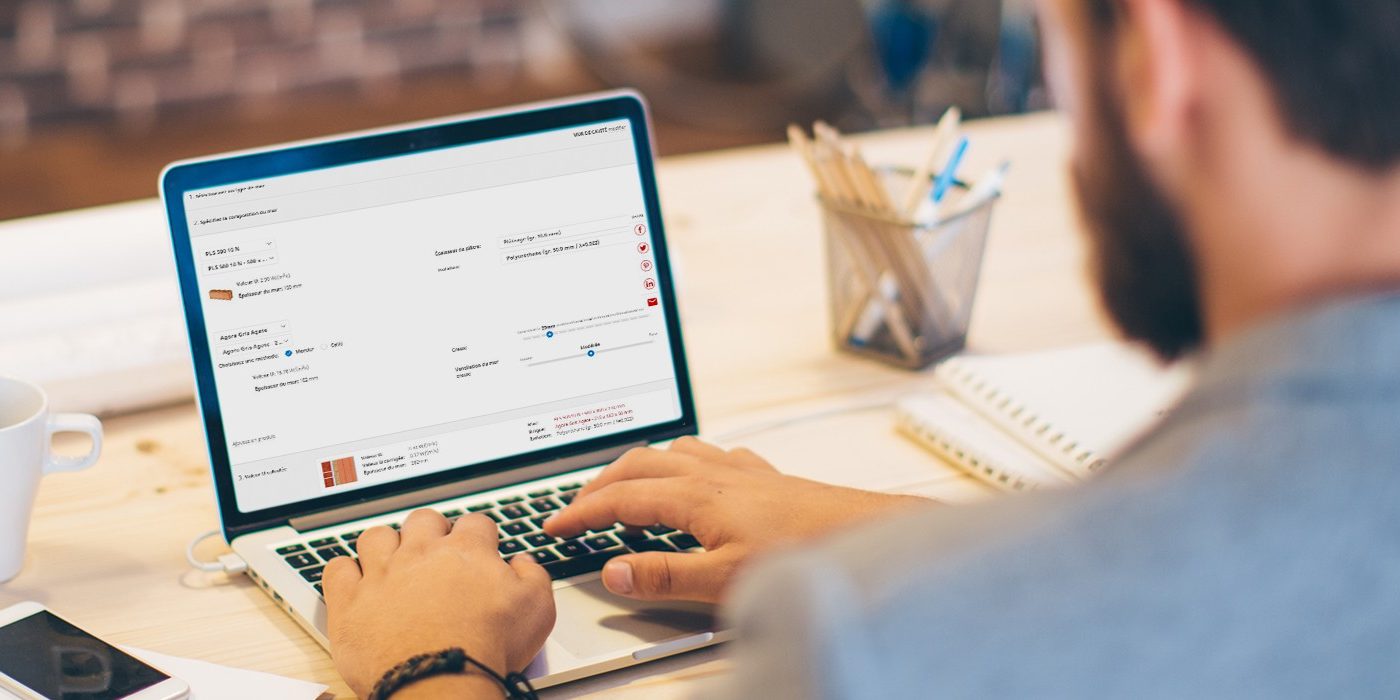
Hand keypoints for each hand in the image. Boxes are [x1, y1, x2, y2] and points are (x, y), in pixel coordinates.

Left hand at [323, 510, 555, 697]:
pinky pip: (337, 569)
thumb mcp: (537, 610)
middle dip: (431, 530)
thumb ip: (533, 576)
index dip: (480, 535)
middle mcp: (422, 553)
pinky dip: (345, 572)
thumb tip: (522, 563)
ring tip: (392, 563)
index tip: (480, 549)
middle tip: (436, 553)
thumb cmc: (486, 648)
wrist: (440, 679)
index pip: (475, 523)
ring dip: (385, 545)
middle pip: (423, 520)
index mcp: (467, 551)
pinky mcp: (350, 601)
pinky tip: (356, 582)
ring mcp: (382, 574)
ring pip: (376, 536)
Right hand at [543, 436, 927, 603]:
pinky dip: (687, 464)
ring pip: (675, 453)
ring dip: (642, 467)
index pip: (621, 499)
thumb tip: (613, 570)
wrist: (864, 534)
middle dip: (602, 483)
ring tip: (627, 488)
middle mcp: (714, 473)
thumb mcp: (724, 579)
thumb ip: (664, 575)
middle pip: (640, 464)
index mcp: (695, 496)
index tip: (554, 525)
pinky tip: (699, 479)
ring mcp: (740, 471)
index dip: (581, 513)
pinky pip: (713, 456)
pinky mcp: (766, 476)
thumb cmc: (804, 552)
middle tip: (577, 507)